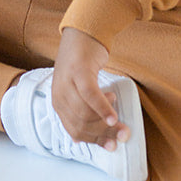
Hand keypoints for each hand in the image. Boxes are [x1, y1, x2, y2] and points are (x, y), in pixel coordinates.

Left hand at [51, 27, 129, 150]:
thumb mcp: (79, 90)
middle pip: (81, 125)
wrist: (82, 34)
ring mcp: (66, 83)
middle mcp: (59, 95)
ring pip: (86, 114)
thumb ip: (85, 110)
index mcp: (58, 103)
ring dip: (107, 122)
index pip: (75, 131)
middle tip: (123, 135)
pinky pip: (90, 96)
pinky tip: (113, 116)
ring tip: (120, 118)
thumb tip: (101, 137)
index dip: (94, 141)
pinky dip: (103, 108)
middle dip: (104, 135)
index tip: (112, 146)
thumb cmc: (84, 64)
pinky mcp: (78, 72)